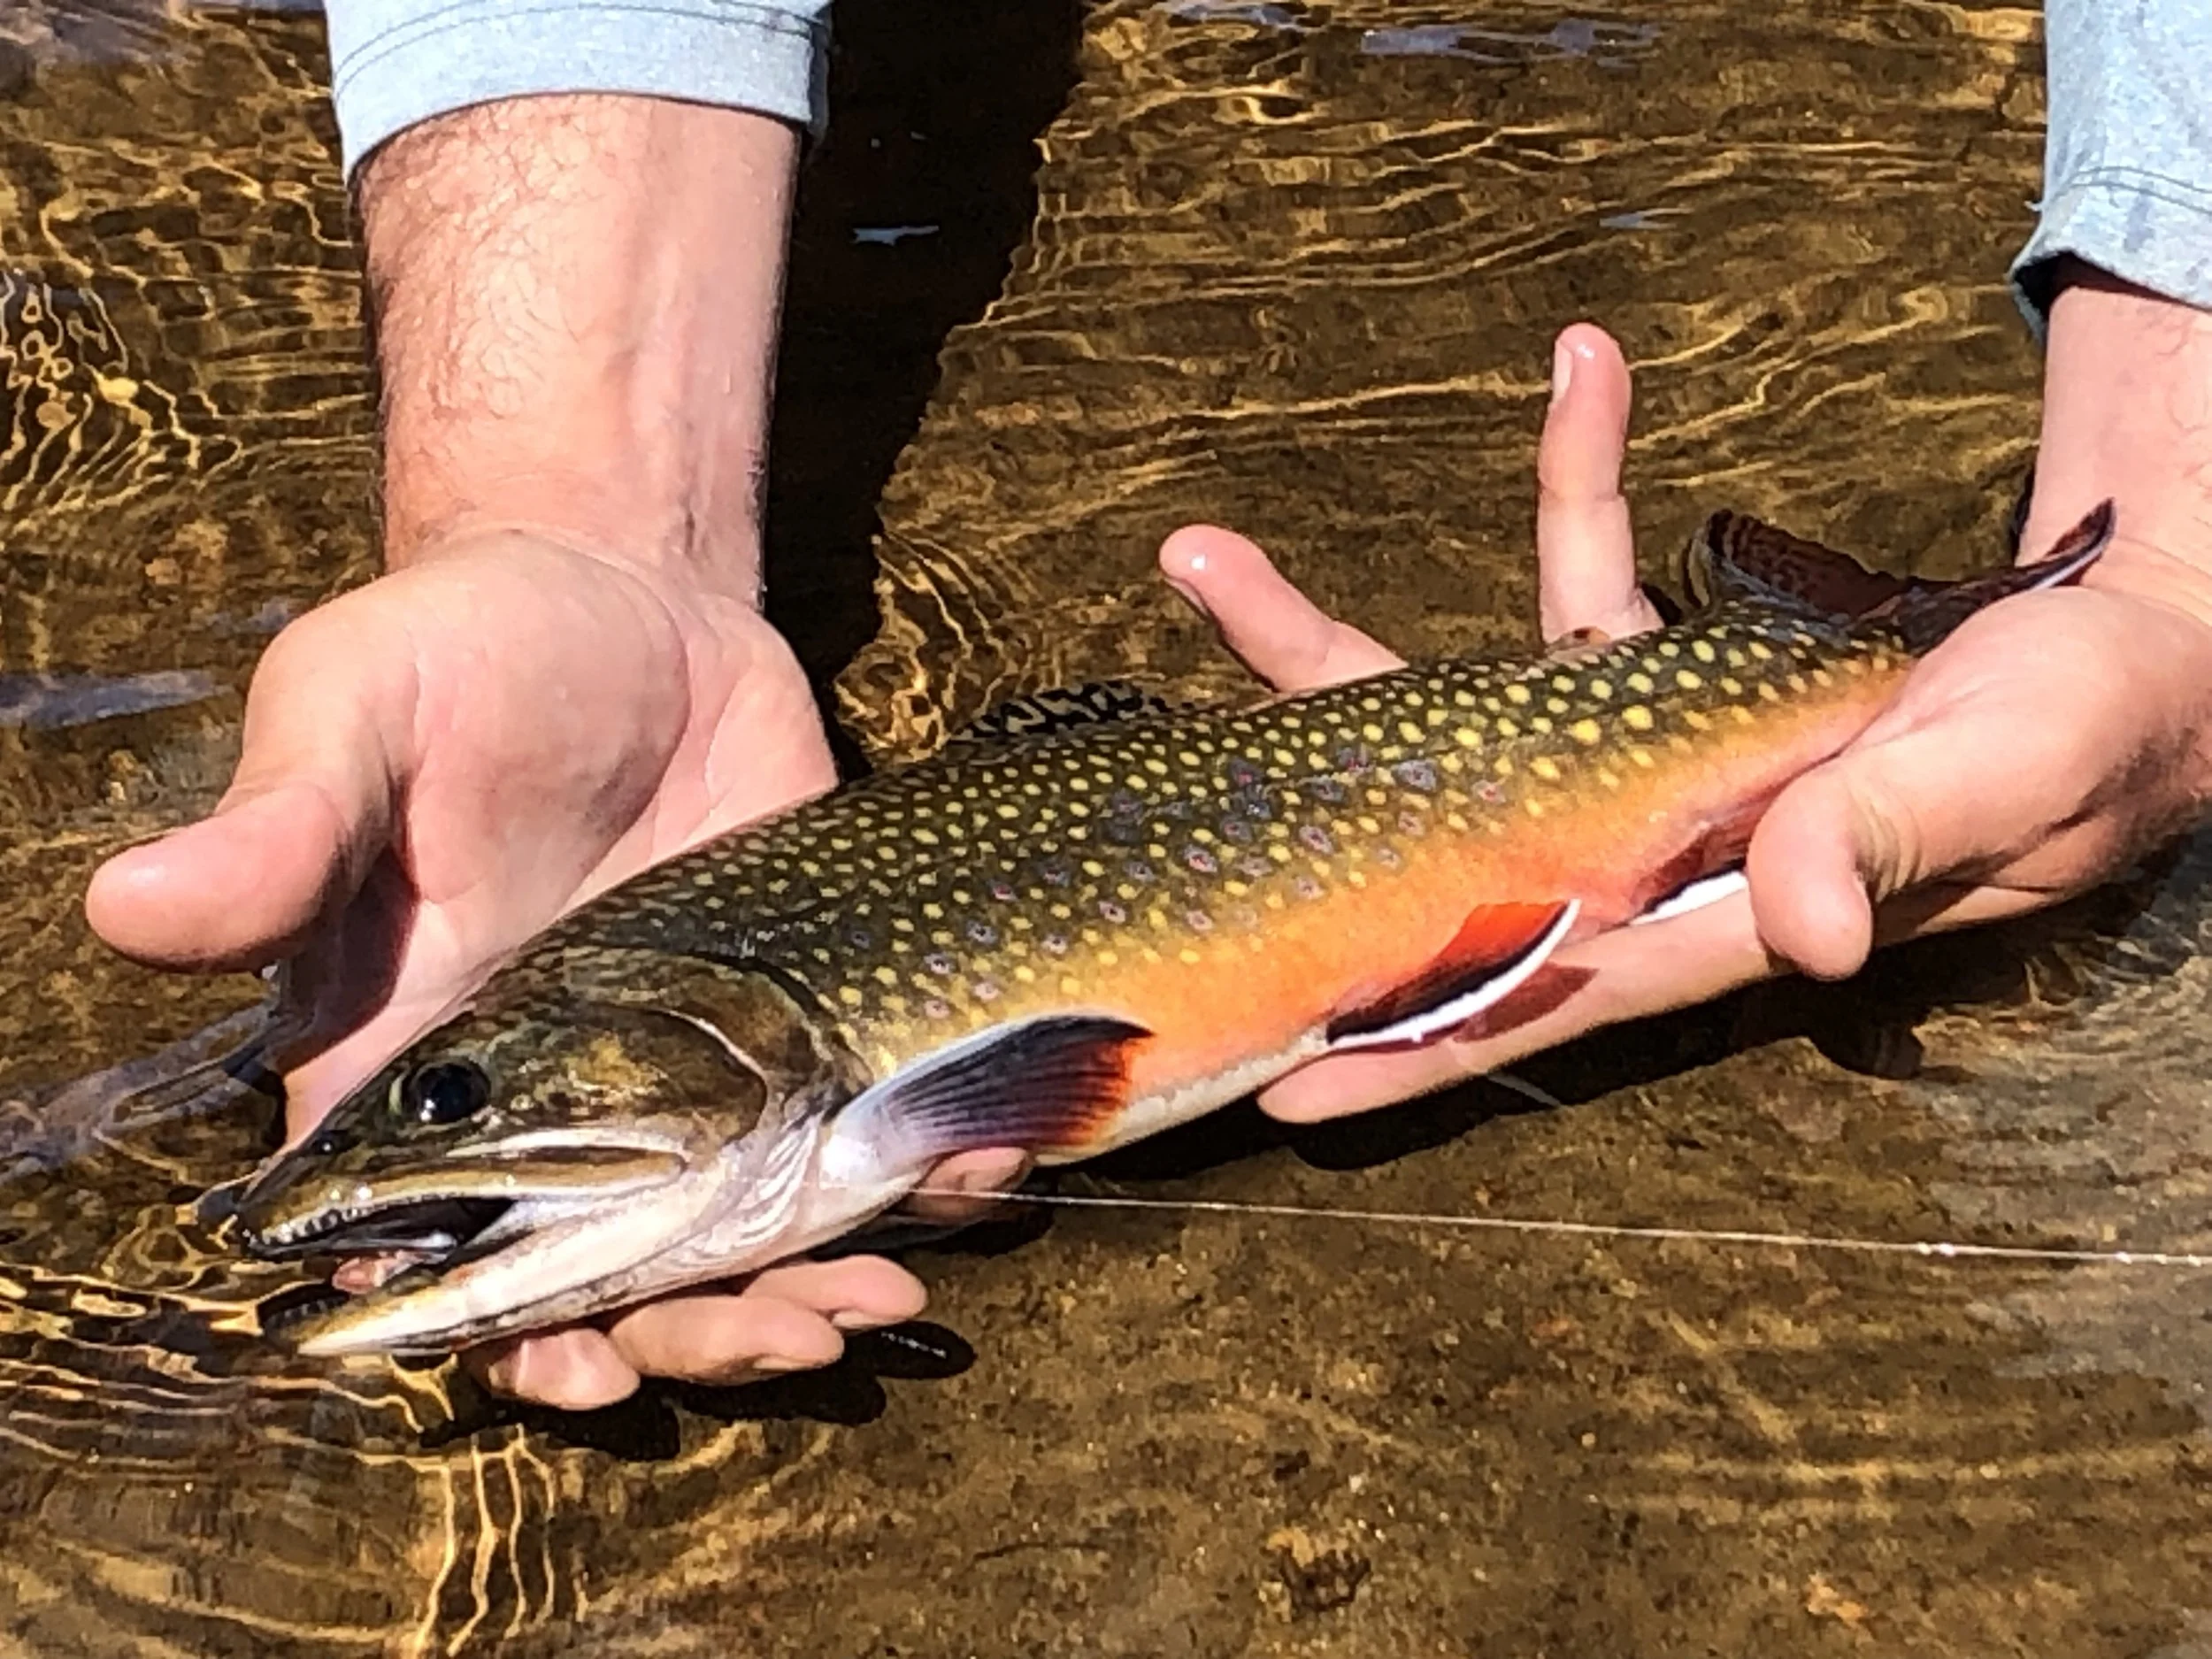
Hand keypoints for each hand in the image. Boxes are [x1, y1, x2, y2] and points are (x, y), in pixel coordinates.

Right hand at [88, 531, 1022, 1408]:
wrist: (626, 592)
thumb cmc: (458, 654)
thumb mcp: (356, 716)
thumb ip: (281, 832)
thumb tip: (126, 909)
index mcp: (418, 1066)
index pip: (435, 1251)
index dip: (492, 1335)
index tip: (572, 1368)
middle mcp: (555, 1101)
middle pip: (615, 1277)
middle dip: (694, 1332)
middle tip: (781, 1342)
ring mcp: (689, 1069)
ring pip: (744, 1234)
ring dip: (809, 1288)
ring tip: (880, 1299)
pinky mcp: (801, 1017)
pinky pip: (853, 1128)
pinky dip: (912, 1174)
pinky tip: (971, 1182)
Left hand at [1160, 317, 2211, 1121]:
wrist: (2124, 660)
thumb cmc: (2082, 739)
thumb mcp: (1999, 786)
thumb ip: (1891, 841)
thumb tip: (1797, 925)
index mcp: (1709, 907)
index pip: (1530, 991)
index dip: (1410, 1040)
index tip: (1280, 1077)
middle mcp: (1640, 847)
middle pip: (1425, 856)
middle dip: (1283, 835)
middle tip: (1142, 816)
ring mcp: (1635, 763)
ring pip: (1450, 709)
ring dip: (1330, 632)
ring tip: (1200, 556)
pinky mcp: (1667, 678)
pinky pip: (1589, 575)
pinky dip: (1584, 475)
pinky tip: (1587, 370)